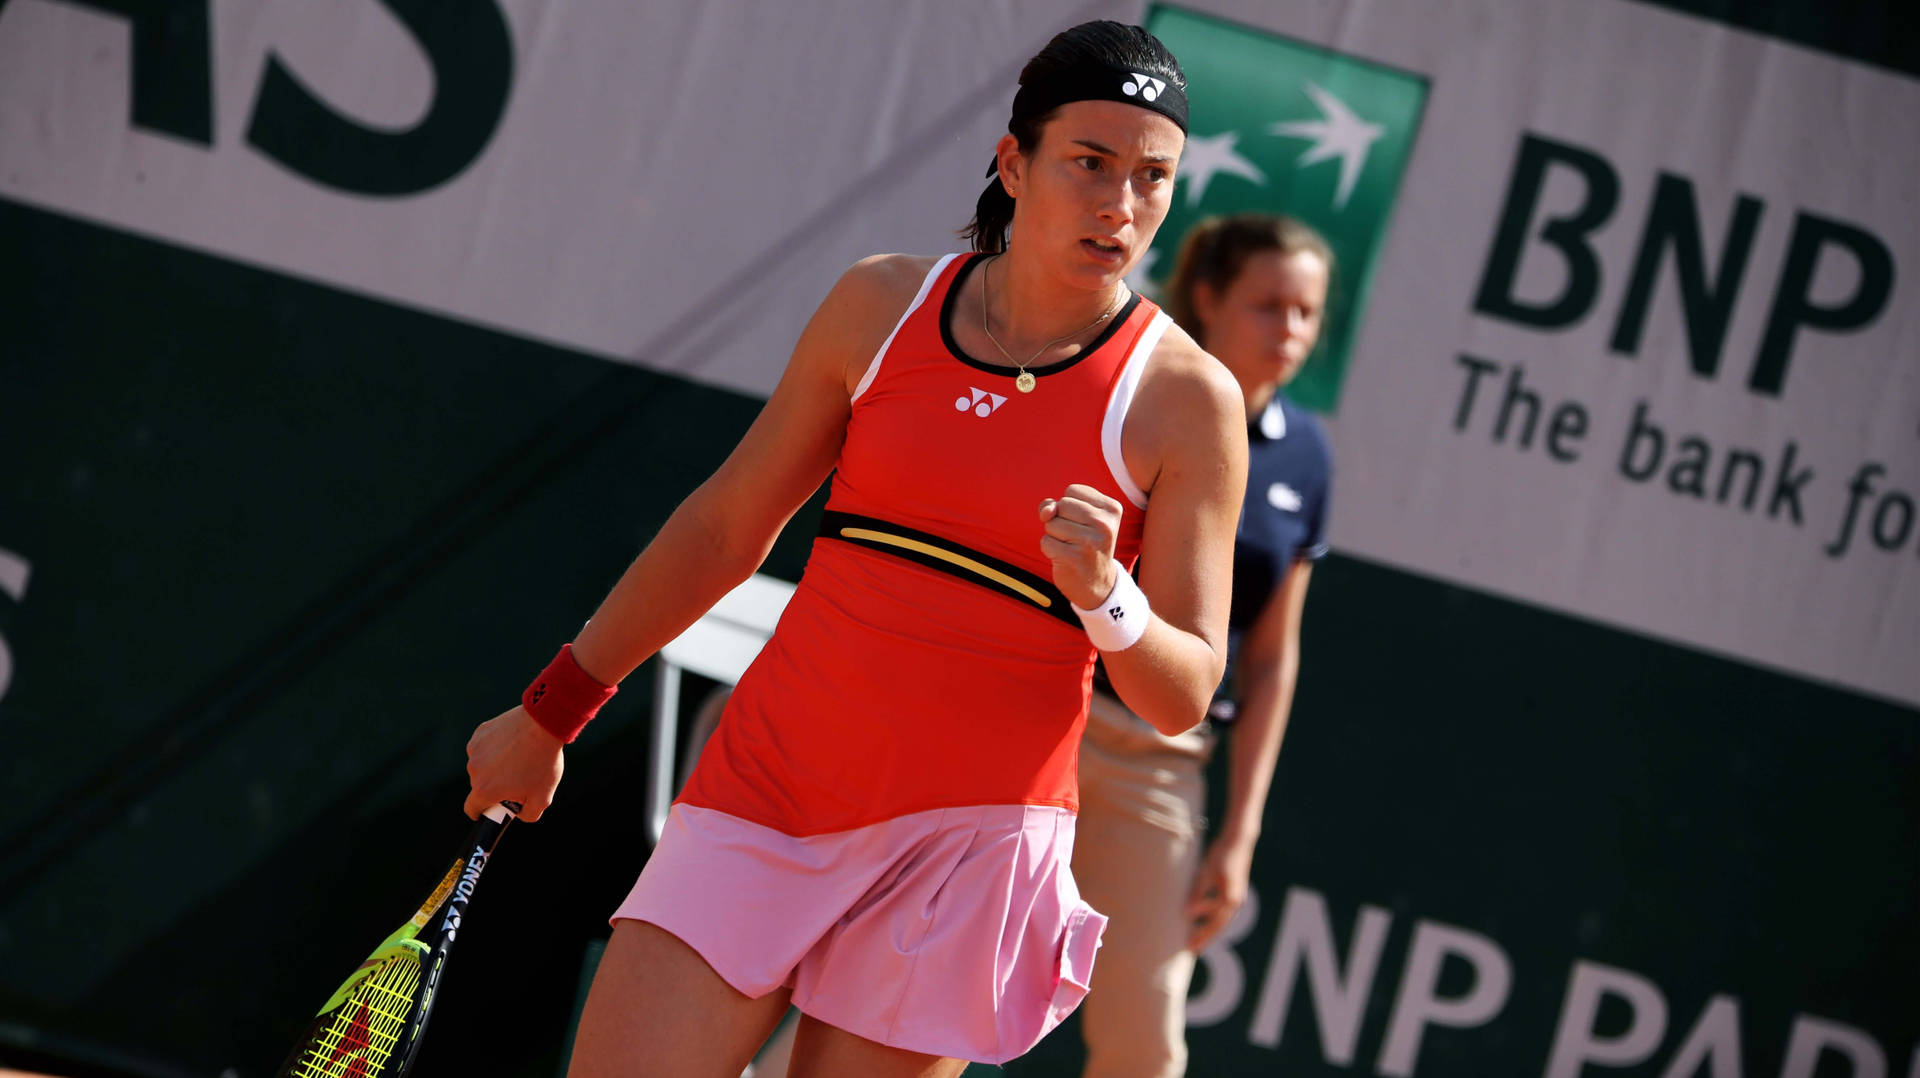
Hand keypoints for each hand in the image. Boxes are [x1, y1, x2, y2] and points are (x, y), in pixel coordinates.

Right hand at [464, 705, 564, 820]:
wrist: (544, 724)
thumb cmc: (543, 762)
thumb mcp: (543, 798)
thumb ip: (528, 815)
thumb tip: (518, 814)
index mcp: (484, 790)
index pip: (472, 809)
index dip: (482, 813)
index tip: (492, 808)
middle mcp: (474, 770)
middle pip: (480, 786)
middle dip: (495, 786)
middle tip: (518, 778)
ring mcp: (475, 750)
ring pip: (483, 765)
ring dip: (495, 766)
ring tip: (519, 758)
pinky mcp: (480, 733)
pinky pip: (485, 746)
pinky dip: (495, 748)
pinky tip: (513, 743)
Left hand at [1038, 484, 1122, 609]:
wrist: (1097, 584)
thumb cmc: (1084, 544)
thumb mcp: (1077, 518)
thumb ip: (1057, 505)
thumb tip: (1046, 512)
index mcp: (1112, 508)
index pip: (1072, 490)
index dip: (1069, 507)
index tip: (1084, 524)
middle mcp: (1105, 524)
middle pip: (1061, 505)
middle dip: (1060, 520)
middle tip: (1077, 537)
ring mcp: (1090, 541)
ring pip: (1052, 523)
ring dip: (1054, 535)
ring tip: (1072, 547)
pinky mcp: (1075, 557)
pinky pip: (1046, 541)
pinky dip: (1050, 549)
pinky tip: (1065, 557)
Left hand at [1185, 834, 1254, 951]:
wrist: (1239, 840)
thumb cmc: (1221, 854)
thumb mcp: (1206, 872)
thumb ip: (1198, 893)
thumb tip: (1188, 913)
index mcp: (1228, 898)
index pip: (1212, 924)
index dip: (1201, 936)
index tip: (1190, 946)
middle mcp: (1235, 901)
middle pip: (1219, 925)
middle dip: (1205, 937)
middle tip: (1192, 949)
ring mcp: (1237, 897)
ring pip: (1222, 919)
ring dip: (1211, 930)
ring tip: (1198, 938)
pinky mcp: (1235, 891)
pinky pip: (1224, 911)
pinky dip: (1214, 919)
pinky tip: (1206, 920)